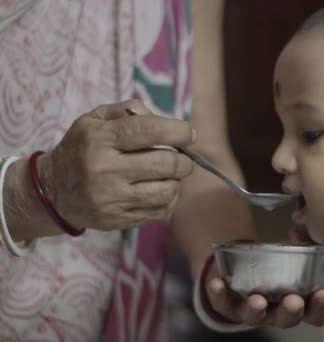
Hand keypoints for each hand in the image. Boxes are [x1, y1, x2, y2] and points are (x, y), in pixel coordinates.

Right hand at [38, 99, 194, 230]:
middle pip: (167, 163)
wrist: (52, 191)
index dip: (179, 132)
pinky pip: (160, 211)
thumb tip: (165, 121)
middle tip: (183, 158)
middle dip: (184, 160)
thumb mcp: (95, 119)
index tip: (189, 134)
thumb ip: (130, 111)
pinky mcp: (117, 220)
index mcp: (100, 139)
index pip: (150, 131)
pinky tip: (160, 191)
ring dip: (177, 181)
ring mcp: (111, 198)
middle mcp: (105, 169)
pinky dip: (169, 200)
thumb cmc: (82, 148)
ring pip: (168, 190)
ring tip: (169, 176)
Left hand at [206, 227, 323, 328]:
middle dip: (291, 311)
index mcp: (299, 303)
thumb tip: (300, 231)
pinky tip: (217, 283)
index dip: (321, 307)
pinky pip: (222, 304)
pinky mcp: (228, 305)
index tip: (323, 292)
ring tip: (257, 300)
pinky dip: (219, 294)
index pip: (314, 313)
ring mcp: (251, 311)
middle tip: (294, 301)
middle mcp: (276, 312)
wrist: (243, 266)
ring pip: (255, 316)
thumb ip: (303, 243)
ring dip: (256, 309)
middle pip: (287, 319)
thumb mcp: (293, 252)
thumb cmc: (276, 262)